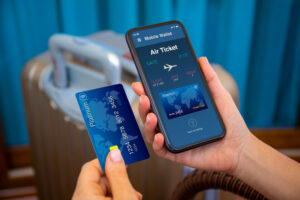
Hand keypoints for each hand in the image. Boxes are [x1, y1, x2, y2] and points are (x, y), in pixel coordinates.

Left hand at [72, 149, 141, 199]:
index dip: (107, 159)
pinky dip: (115, 198)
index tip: (120, 155)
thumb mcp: (124, 197)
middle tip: (131, 187)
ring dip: (119, 190)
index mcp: (83, 196)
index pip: (90, 166)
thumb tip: (115, 155)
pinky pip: (102, 199)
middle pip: (98, 179)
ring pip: (102, 190)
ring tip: (131, 197)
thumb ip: (119, 175)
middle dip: (117, 180)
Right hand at [132, 57, 249, 172]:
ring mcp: (173, 138)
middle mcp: (173, 123)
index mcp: (179, 109)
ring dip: (147, 123)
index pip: (158, 100)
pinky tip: (160, 136)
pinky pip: (160, 150)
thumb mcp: (219, 96)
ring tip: (152, 116)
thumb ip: (209, 78)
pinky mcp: (177, 152)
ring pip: (151, 132)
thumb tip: (201, 59)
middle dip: (143, 106)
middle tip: (145, 97)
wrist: (239, 146)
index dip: (146, 92)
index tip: (139, 84)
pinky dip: (156, 143)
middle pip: (150, 114)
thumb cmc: (229, 122)